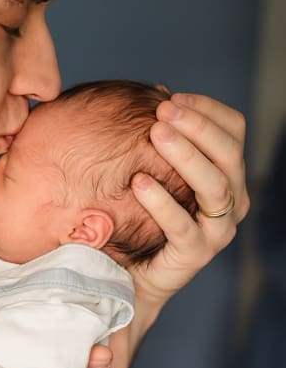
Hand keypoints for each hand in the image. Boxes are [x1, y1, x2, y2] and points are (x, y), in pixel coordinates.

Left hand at [131, 93, 248, 306]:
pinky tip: (139, 181)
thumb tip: (156, 92)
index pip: (234, 130)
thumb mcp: (158, 171)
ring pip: (214, 186)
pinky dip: (161, 202)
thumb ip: (163, 139)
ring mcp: (217, 230)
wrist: (133, 275)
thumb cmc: (145, 217)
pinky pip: (182, 226)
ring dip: (187, 156)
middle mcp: (232, 200)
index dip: (207, 110)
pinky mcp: (195, 255)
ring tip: (156, 134)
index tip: (172, 98)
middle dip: (198, 127)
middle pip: (229, 154)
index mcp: (228, 175)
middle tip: (163, 111)